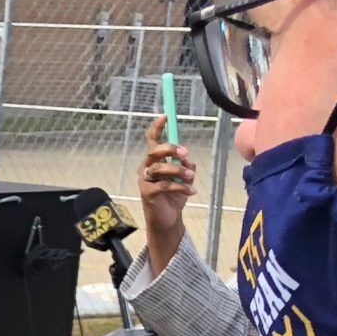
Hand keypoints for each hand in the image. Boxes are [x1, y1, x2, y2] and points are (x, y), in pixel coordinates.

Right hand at [138, 113, 195, 271]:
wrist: (167, 219)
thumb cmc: (173, 196)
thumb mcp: (185, 178)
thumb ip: (186, 165)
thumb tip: (187, 159)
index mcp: (154, 161)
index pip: (152, 141)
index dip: (156, 128)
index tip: (164, 116)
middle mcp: (147, 168)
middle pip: (154, 152)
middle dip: (170, 149)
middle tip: (184, 153)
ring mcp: (145, 181)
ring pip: (160, 168)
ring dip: (178, 170)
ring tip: (191, 176)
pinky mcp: (148, 193)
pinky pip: (164, 186)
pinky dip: (181, 188)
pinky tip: (191, 192)